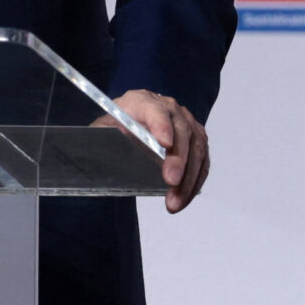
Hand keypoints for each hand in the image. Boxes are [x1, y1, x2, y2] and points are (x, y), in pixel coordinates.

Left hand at [113, 90, 208, 212]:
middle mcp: (169, 108)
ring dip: (189, 178)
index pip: (156, 111)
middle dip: (179, 159)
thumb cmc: (116, 127)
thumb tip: (103, 154)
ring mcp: (187, 123)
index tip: (164, 144)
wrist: (129, 124)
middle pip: (182, 131)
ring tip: (174, 202)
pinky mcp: (196, 139)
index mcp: (142, 102)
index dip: (162, 126)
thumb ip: (103, 138)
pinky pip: (202, 161)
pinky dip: (195, 182)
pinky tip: (183, 198)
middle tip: (171, 182)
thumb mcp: (102, 130)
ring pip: (197, 148)